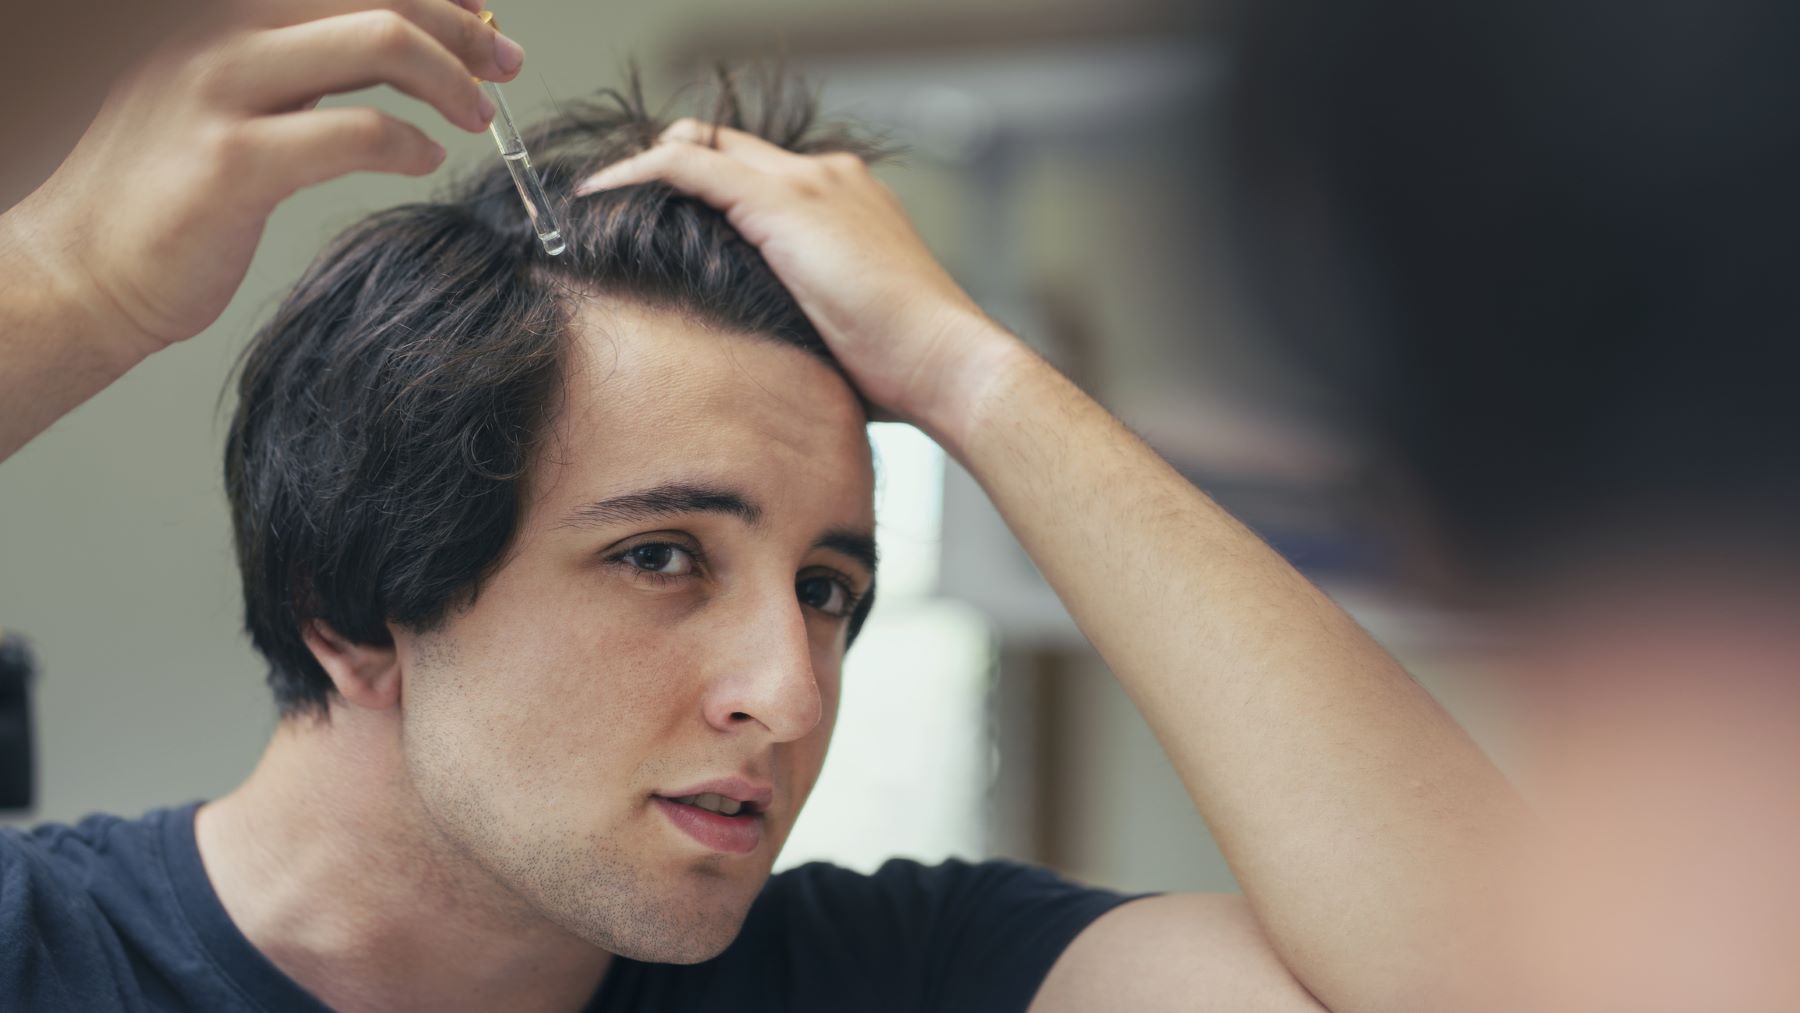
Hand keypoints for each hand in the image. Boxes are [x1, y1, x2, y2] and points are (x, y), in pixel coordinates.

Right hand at [9, 0, 524, 355]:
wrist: (81, 272)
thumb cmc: (166, 198)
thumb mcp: (229, 104)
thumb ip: (301, 71)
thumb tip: (400, 49)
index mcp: (225, 18)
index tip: (482, 18)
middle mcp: (220, 36)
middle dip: (460, 26)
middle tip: (505, 63)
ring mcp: (221, 92)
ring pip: (378, 41)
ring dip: (450, 76)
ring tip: (478, 115)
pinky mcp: (233, 162)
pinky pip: (356, 132)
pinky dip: (409, 144)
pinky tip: (423, 160)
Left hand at [574, 120, 1024, 443]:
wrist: (947, 363)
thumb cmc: (906, 372)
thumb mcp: (843, 336)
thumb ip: (801, 321)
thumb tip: (753, 357)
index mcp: (848, 203)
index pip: (758, 175)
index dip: (704, 191)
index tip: (658, 227)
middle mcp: (828, 177)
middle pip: (725, 148)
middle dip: (666, 172)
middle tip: (611, 212)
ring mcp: (807, 183)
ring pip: (701, 146)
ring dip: (643, 170)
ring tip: (594, 206)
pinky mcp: (783, 201)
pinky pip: (686, 165)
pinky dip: (635, 173)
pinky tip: (594, 198)